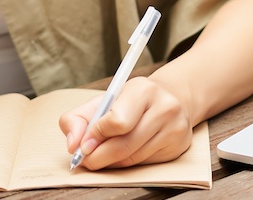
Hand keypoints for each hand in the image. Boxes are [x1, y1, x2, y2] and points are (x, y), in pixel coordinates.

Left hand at [58, 77, 196, 170]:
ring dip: (111, 162)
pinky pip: (144, 163)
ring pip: (133, 158)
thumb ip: (78, 119)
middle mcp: (164, 107)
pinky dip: (128, 164)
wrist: (169, 99)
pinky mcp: (179, 145)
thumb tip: (73, 144)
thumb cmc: (130, 102)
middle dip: (98, 157)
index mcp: (143, 89)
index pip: (117, 121)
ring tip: (102, 156)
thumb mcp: (103, 101)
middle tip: (86, 160)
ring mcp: (175, 127)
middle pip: (124, 145)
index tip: (83, 145)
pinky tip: (124, 154)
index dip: (95, 137)